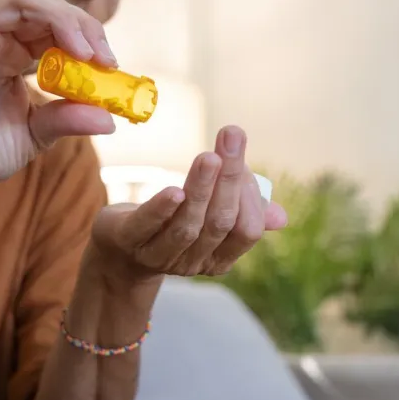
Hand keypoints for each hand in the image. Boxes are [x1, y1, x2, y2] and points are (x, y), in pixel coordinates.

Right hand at [0, 0, 117, 211]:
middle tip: (103, 58)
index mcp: (15, 53)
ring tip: (82, 48)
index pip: (56, 25)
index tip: (111, 65)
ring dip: (59, 16)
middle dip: (80, 25)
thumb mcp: (39, 134)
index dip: (87, 36)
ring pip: (19, 0)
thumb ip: (69, 119)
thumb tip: (109, 120)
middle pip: (44, 7)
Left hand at [90, 126, 286, 283]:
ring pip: (189, 224)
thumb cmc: (171, 223)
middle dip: (229, 179)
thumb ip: (243, 212)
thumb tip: (281, 217)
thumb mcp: (209, 215)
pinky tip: (175, 189)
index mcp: (219, 258)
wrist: (117, 248)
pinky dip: (163, 207)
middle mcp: (193, 262)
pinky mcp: (127, 241)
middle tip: (232, 137)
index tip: (238, 156)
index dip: (249, 197)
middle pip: (220, 222)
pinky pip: (149, 225)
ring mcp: (159, 256)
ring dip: (202, 188)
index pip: (246, 230)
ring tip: (209, 156)